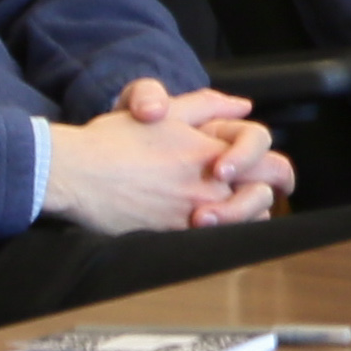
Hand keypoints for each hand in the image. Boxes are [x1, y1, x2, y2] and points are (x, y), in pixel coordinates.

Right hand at [51, 80, 268, 235]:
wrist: (73, 172)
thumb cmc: (113, 141)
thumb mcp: (164, 111)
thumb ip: (208, 106)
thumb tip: (243, 106)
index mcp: (212, 153)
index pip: (271, 162)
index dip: (277, 169)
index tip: (267, 173)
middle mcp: (208, 186)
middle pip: (265, 196)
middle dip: (267, 193)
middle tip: (258, 192)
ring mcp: (192, 215)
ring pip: (245, 224)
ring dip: (245, 215)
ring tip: (230, 207)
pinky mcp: (173, 237)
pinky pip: (217, 244)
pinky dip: (221, 235)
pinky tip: (207, 225)